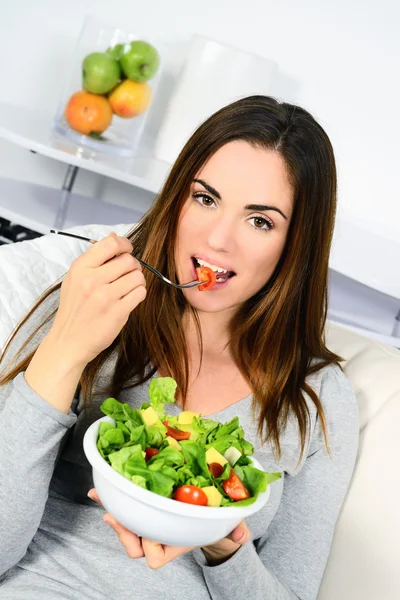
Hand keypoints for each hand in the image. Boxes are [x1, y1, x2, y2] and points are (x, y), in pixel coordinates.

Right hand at [49, 232, 145, 366]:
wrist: (68, 342)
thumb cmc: (74, 309)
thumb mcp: (75, 279)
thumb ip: (94, 259)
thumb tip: (113, 237)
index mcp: (80, 268)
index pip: (110, 244)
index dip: (125, 245)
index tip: (127, 251)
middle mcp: (92, 280)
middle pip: (128, 260)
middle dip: (133, 266)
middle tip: (127, 275)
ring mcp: (105, 297)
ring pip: (138, 276)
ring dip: (137, 281)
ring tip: (128, 288)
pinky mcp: (118, 312)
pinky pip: (140, 293)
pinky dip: (138, 294)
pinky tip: (129, 299)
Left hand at [88, 488, 250, 568]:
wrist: (205, 511)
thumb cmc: (214, 519)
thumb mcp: (228, 523)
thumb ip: (236, 529)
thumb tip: (241, 534)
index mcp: (175, 543)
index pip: (155, 557)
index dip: (150, 548)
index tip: (150, 536)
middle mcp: (158, 536)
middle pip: (133, 544)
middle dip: (123, 532)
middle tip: (114, 517)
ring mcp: (147, 522)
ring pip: (124, 526)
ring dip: (114, 514)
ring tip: (105, 501)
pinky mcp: (139, 505)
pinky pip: (120, 506)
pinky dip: (110, 498)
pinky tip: (100, 489)